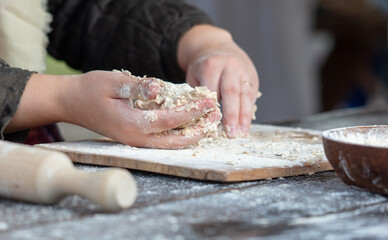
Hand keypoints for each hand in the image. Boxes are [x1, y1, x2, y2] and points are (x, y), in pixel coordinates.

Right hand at [6, 71, 219, 148]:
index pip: (169, 120)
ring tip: (210, 124)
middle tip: (217, 118)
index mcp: (131, 124)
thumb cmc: (91, 90)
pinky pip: (162, 141)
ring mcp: (135, 141)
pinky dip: (179, 136)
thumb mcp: (112, 82)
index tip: (209, 102)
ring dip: (192, 136)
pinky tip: (191, 127)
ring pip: (170, 145)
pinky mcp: (135, 138)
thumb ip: (137, 87)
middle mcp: (136, 138)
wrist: (71, 103)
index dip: (191, 112)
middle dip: (198, 130)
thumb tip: (159, 88)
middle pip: (175, 140)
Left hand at [178, 25, 259, 137]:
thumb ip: (197, 94)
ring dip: (244, 116)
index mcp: (211, 65)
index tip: (212, 127)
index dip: (213, 110)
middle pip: (232, 92)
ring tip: (241, 133)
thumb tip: (200, 120)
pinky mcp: (252, 75)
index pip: (213, 90)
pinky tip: (245, 125)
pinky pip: (252, 95)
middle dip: (232, 115)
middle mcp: (229, 65)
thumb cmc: (202, 67)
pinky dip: (249, 111)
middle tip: (230, 133)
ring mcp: (243, 70)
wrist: (216, 46)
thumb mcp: (193, 76)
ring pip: (245, 94)